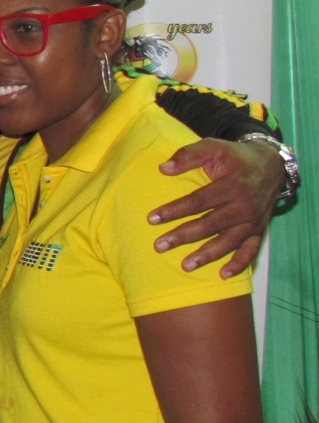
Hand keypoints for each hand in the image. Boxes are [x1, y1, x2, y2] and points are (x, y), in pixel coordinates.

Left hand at [149, 138, 283, 277]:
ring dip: (206, 256)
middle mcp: (243, 206)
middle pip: (209, 225)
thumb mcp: (213, 147)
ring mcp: (252, 221)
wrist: (270, 165)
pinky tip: (223, 275)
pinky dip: (239, 264)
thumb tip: (163, 168)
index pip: (198, 201)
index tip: (151, 219)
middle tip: (159, 246)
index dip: (174, 210)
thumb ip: (188, 155)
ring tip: (185, 266)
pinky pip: (250, 250)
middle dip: (182, 237)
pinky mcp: (258, 230)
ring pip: (227, 242)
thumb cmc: (235, 157)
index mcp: (231, 186)